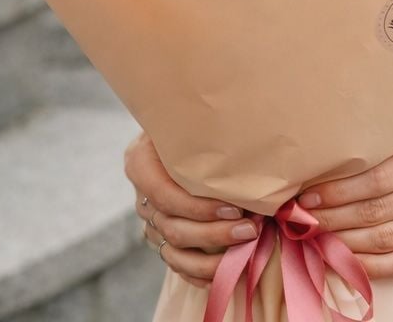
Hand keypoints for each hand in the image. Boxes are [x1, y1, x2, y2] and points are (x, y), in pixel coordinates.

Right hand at [124, 131, 257, 288]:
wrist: (183, 134)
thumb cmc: (195, 121)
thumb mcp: (193, 118)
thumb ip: (208, 127)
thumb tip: (250, 136)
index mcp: (141, 162)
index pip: (165, 195)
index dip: (199, 207)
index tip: (235, 208)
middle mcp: (143, 195)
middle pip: (173, 226)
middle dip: (214, 234)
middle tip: (251, 229)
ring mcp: (150, 220)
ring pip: (174, 252)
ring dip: (210, 260)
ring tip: (244, 253)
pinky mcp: (161, 238)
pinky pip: (176, 264)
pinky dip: (200, 273)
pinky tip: (225, 274)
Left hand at [297, 135, 392, 279]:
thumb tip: (338, 169)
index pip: (376, 176)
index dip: (337, 190)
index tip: (307, 195)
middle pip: (375, 209)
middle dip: (332, 217)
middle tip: (300, 220)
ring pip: (384, 239)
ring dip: (343, 243)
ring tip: (315, 240)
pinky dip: (368, 266)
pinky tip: (345, 262)